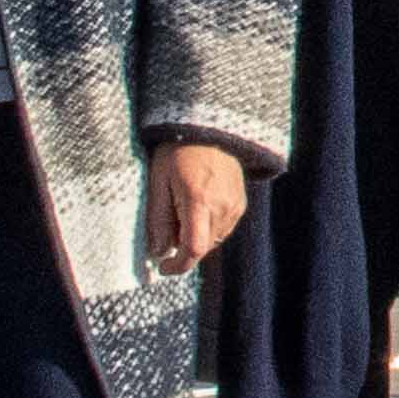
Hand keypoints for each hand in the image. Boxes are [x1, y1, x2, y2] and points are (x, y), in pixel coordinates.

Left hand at [147, 139, 252, 273]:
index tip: (163, 268)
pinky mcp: (240, 204)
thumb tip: (158, 252)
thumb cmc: (177, 152)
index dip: (178, 265)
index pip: (194, 248)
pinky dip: (207, 227)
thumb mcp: (158, 181)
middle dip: (182, 246)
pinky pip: (222, 229)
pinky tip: (197, 205)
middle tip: (169, 222)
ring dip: (196, 236)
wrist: (209, 130)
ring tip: (182, 208)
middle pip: (203, 247)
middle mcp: (222, 207)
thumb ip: (158, 219)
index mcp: (199, 201)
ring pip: (213, 240)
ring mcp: (235, 206)